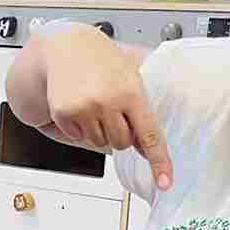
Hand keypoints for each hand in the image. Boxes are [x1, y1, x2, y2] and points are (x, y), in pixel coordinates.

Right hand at [43, 26, 173, 190]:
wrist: (67, 47)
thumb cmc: (102, 62)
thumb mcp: (130, 77)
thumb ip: (140, 110)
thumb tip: (145, 146)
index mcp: (131, 93)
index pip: (149, 135)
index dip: (159, 161)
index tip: (165, 182)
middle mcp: (107, 102)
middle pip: (122, 143)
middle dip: (121, 133)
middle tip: (114, 112)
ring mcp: (84, 109)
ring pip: (100, 143)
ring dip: (100, 131)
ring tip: (95, 105)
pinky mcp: (64, 114)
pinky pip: (79, 138)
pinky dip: (81, 128)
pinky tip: (80, 106)